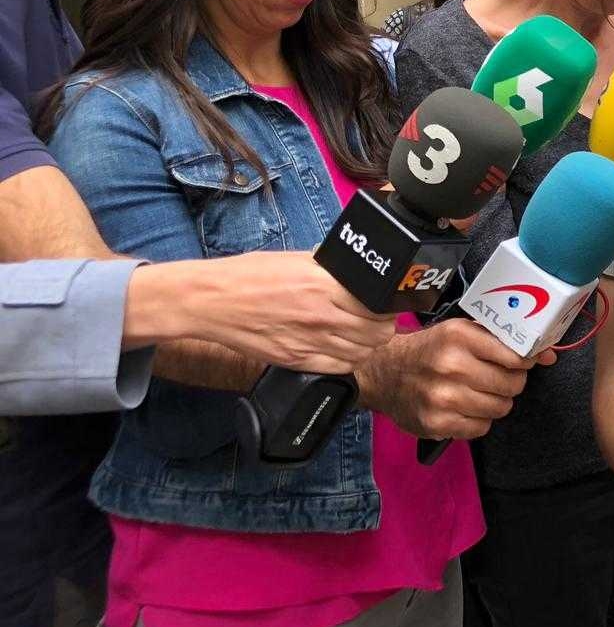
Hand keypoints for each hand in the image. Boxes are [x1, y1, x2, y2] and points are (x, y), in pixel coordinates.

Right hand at [138, 252, 395, 372]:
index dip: (388, 306)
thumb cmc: (250, 275)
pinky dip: (349, 360)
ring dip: (368, 344)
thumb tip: (356, 270)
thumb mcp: (298, 259)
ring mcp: (310, 341)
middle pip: (377, 333)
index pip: (379, 305)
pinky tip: (343, 348)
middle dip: (383, 326)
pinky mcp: (297, 360)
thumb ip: (332, 268)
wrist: (212, 301)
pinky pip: (340, 367)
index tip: (385, 303)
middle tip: (377, 319)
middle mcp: (322, 316)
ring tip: (360, 334)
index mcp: (325, 286)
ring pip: (363, 352)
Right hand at [355, 318, 539, 438]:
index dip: (526, 361)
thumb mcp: (462, 332)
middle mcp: (451, 366)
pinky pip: (481, 428)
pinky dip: (479, 420)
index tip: (525, 361)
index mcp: (459, 337)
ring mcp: (443, 397)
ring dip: (496, 402)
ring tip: (480, 392)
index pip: (515, 355)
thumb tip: (550, 356)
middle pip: (512, 384)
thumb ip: (504, 341)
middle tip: (498, 378)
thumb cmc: (431, 350)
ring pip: (500, 408)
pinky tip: (465, 407)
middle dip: (512, 382)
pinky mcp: (436, 423)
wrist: (382, 372)